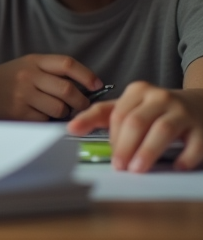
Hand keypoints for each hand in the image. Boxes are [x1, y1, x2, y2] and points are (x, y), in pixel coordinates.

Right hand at [0, 54, 100, 120]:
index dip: (86, 75)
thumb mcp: (27, 66)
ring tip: (60, 112)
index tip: (96, 85)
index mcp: (34, 61)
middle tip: (82, 106)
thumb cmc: (7, 79)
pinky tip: (41, 116)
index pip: (67, 64)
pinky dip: (48, 121)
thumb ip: (52, 72)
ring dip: (65, 114)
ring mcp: (23, 94)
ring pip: (59, 108)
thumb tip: (86, 87)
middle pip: (68, 89)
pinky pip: (45, 120)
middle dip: (81, 101)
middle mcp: (29, 75)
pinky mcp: (18, 113)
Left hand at [68, 82, 202, 171]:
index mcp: (138, 91)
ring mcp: (181, 111)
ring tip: (138, 169)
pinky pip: (194, 143)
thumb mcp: (129, 107)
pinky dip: (185, 156)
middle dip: (126, 147)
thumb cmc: (156, 110)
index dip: (113, 138)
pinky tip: (176, 166)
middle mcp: (159, 97)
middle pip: (137, 122)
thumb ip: (100, 116)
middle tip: (120, 167)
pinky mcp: (201, 127)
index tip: (111, 157)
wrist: (198, 104)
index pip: (119, 115)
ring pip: (162, 130)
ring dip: (148, 152)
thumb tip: (71, 128)